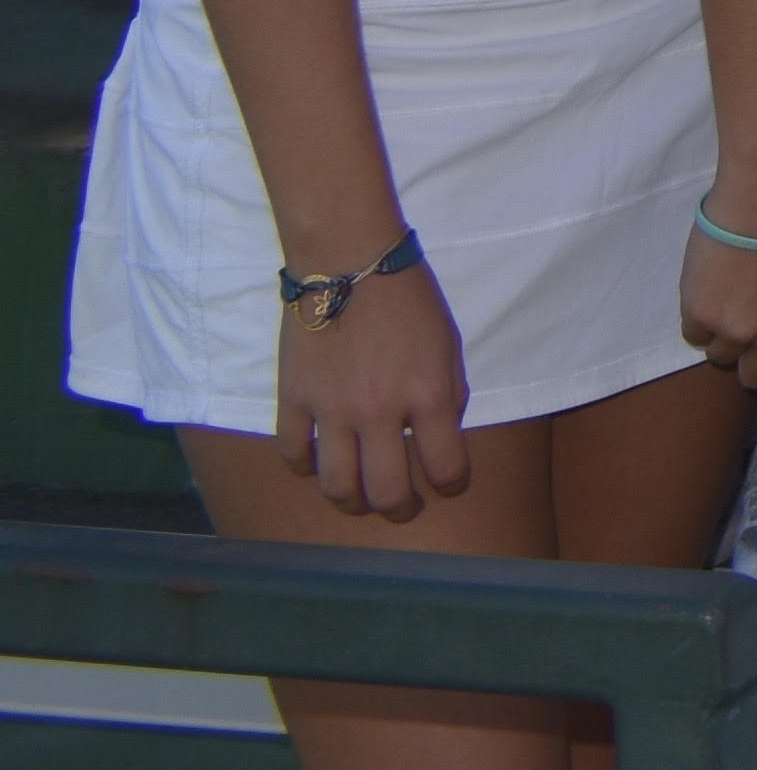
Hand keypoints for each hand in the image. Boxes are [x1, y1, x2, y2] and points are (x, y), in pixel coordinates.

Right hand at [275, 256, 471, 520]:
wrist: (349, 260)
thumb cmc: (409, 298)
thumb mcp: (448, 344)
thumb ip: (447, 395)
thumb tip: (439, 437)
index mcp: (428, 396)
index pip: (445, 467)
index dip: (451, 484)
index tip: (448, 484)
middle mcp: (380, 412)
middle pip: (386, 492)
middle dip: (400, 509)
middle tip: (402, 507)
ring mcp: (332, 410)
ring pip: (336, 486)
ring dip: (351, 501)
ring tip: (359, 498)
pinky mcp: (293, 400)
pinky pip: (294, 454)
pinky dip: (305, 467)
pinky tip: (317, 463)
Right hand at [681, 207, 756, 432]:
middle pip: (754, 376)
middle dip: (748, 356)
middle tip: (747, 320)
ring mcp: (739, 331)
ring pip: (720, 355)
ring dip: (722, 331)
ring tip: (732, 287)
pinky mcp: (703, 315)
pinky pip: (693, 333)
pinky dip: (698, 312)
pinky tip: (712, 280)